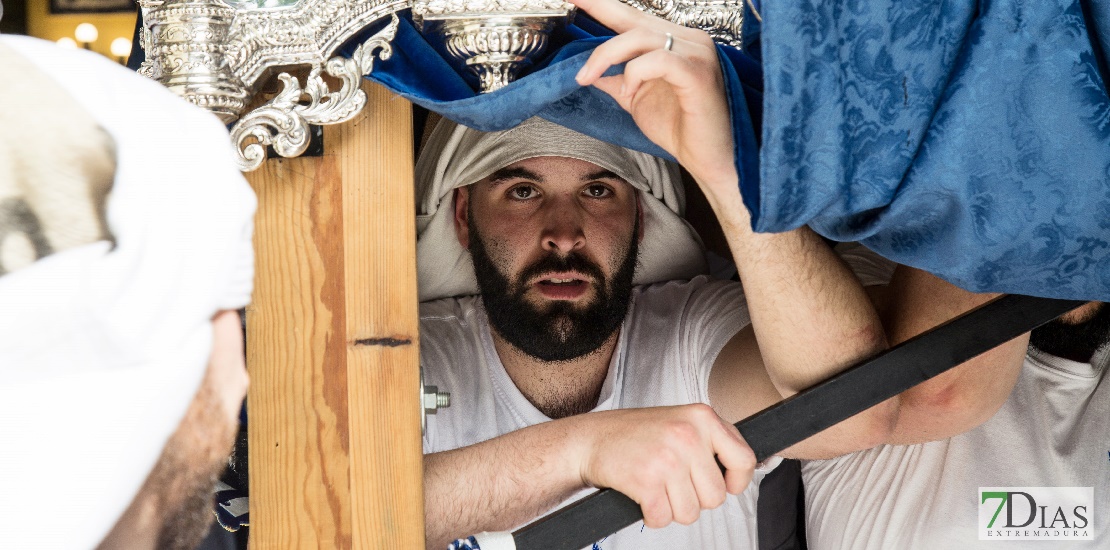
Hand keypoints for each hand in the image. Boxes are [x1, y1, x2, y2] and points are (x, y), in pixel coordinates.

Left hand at [570, 0, 738, 197]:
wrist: (708, 159)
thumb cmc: (681, 128)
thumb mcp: (636, 98)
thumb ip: (616, 79)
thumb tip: (589, 69)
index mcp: (674, 42)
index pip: (632, 16)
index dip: (603, 4)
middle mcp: (688, 40)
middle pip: (634, 20)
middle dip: (598, 11)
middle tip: (571, 6)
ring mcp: (696, 53)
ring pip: (642, 37)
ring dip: (607, 56)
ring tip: (589, 77)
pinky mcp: (699, 73)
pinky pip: (659, 60)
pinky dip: (636, 73)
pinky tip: (629, 91)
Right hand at [570, 404, 755, 527]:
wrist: (590, 439)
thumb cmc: (636, 433)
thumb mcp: (681, 421)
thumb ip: (713, 440)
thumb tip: (745, 470)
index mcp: (702, 417)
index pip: (745, 459)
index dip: (736, 481)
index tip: (724, 484)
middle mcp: (688, 435)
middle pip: (716, 497)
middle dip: (695, 499)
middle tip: (673, 483)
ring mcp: (667, 458)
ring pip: (691, 512)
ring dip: (672, 509)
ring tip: (657, 487)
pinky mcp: (646, 481)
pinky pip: (663, 518)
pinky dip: (652, 515)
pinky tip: (643, 496)